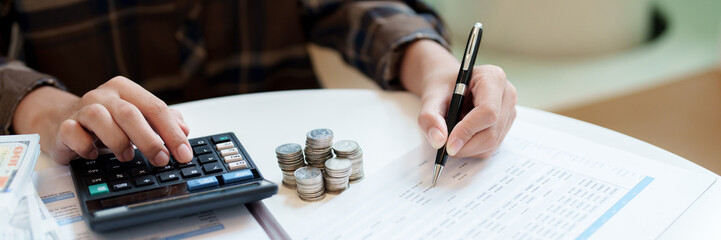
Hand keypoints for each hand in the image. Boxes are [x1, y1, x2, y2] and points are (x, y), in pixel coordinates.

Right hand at [13, 76, 192, 165]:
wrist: (62, 120)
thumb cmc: (107, 120)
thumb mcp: (138, 117)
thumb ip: (163, 121)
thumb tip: (184, 130)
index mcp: (126, 89)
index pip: (155, 107)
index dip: (172, 133)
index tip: (184, 154)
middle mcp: (104, 95)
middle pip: (130, 113)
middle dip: (150, 140)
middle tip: (162, 160)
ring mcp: (82, 109)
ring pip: (100, 118)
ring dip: (118, 141)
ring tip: (127, 156)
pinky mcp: (64, 126)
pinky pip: (73, 133)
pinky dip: (86, 147)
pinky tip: (94, 155)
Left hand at [400, 40, 516, 158]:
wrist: (448, 85)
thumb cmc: (443, 86)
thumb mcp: (430, 97)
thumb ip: (430, 116)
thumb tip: (439, 141)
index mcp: (492, 78)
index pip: (488, 111)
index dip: (467, 130)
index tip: (448, 144)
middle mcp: (507, 95)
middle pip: (491, 132)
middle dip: (465, 145)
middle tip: (444, 147)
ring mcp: (509, 112)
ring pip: (492, 144)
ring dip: (467, 148)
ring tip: (452, 134)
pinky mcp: (506, 126)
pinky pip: (490, 148)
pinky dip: (472, 149)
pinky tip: (462, 135)